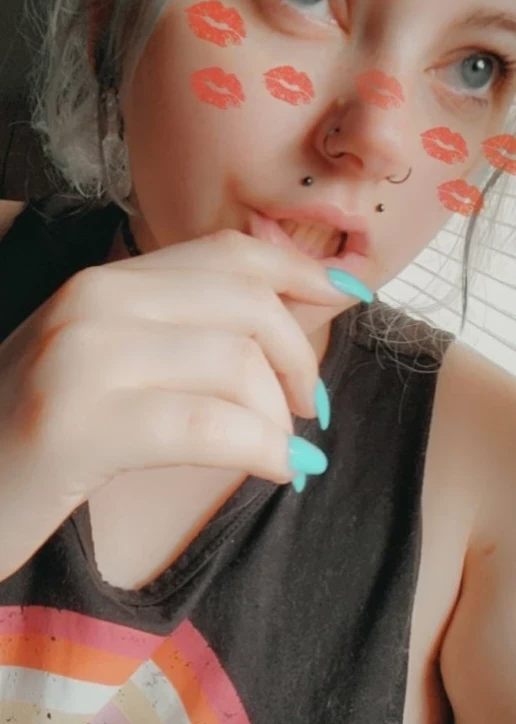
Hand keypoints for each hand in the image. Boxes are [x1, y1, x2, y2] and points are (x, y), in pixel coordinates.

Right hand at [0, 228, 364, 579]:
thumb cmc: (30, 445)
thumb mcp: (100, 369)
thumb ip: (174, 337)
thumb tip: (287, 330)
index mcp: (101, 285)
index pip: (225, 252)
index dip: (300, 268)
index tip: (348, 296)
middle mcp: (90, 303)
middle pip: (245, 300)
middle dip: (302, 356)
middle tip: (313, 409)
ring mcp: (79, 359)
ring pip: (235, 364)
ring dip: (282, 417)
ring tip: (287, 453)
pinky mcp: (75, 427)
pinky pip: (208, 425)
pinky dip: (263, 449)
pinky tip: (281, 470)